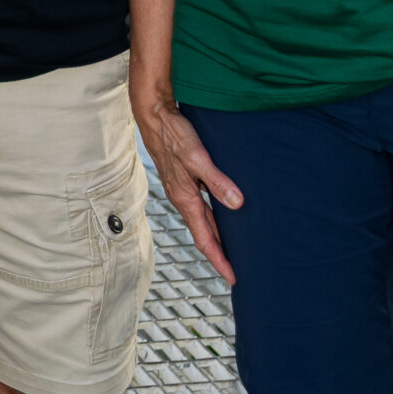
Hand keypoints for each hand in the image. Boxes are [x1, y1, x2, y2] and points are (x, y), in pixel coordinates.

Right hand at [132, 77, 242, 283]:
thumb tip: (237, 204)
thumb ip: (217, 180)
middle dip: (220, 254)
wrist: (154, 115)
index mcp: (186, 199)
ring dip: (217, 237)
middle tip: (238, 271)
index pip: (205, 238)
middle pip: (204, 234)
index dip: (219, 260)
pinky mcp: (184, 180)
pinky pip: (201, 207)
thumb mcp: (197, 156)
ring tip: (234, 250)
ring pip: (203, 221)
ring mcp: (182, 190)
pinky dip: (213, 219)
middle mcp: (183, 199)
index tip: (233, 278)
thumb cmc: (174, 134)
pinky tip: (223, 215)